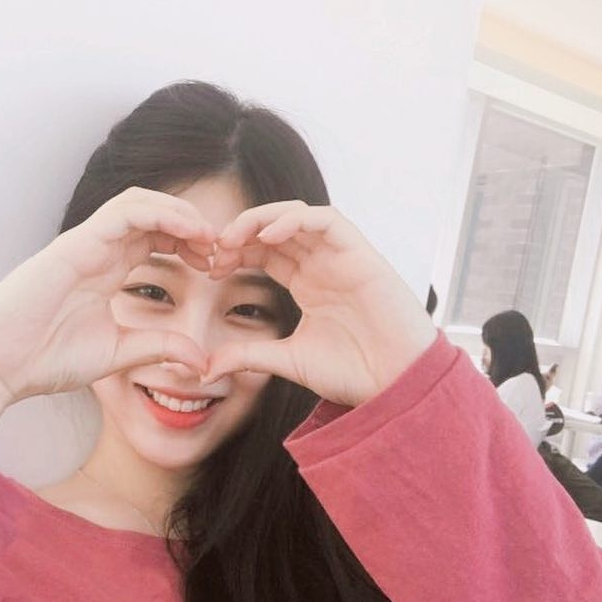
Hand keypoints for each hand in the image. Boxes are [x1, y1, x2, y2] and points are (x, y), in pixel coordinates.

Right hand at [0, 187, 217, 404]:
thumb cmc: (43, 361)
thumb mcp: (117, 354)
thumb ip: (158, 348)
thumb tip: (202, 361)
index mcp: (104, 270)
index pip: (155, 238)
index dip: (190, 244)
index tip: (218, 267)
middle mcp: (96, 249)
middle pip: (152, 214)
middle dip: (191, 225)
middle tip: (221, 249)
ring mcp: (84, 243)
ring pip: (140, 202)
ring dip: (180, 213)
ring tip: (210, 237)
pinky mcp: (74, 244)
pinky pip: (125, 212)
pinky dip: (161, 214)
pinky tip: (190, 232)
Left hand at [201, 200, 436, 406]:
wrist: (396, 385)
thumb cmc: (353, 373)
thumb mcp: (287, 360)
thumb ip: (248, 356)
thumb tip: (205, 368)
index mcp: (307, 284)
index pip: (265, 252)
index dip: (236, 252)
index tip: (211, 268)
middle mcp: (323, 265)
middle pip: (276, 229)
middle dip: (242, 232)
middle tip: (215, 250)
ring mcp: (342, 257)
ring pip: (298, 216)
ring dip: (262, 219)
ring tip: (235, 238)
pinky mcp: (362, 254)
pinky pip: (327, 221)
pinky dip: (297, 220)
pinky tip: (269, 235)